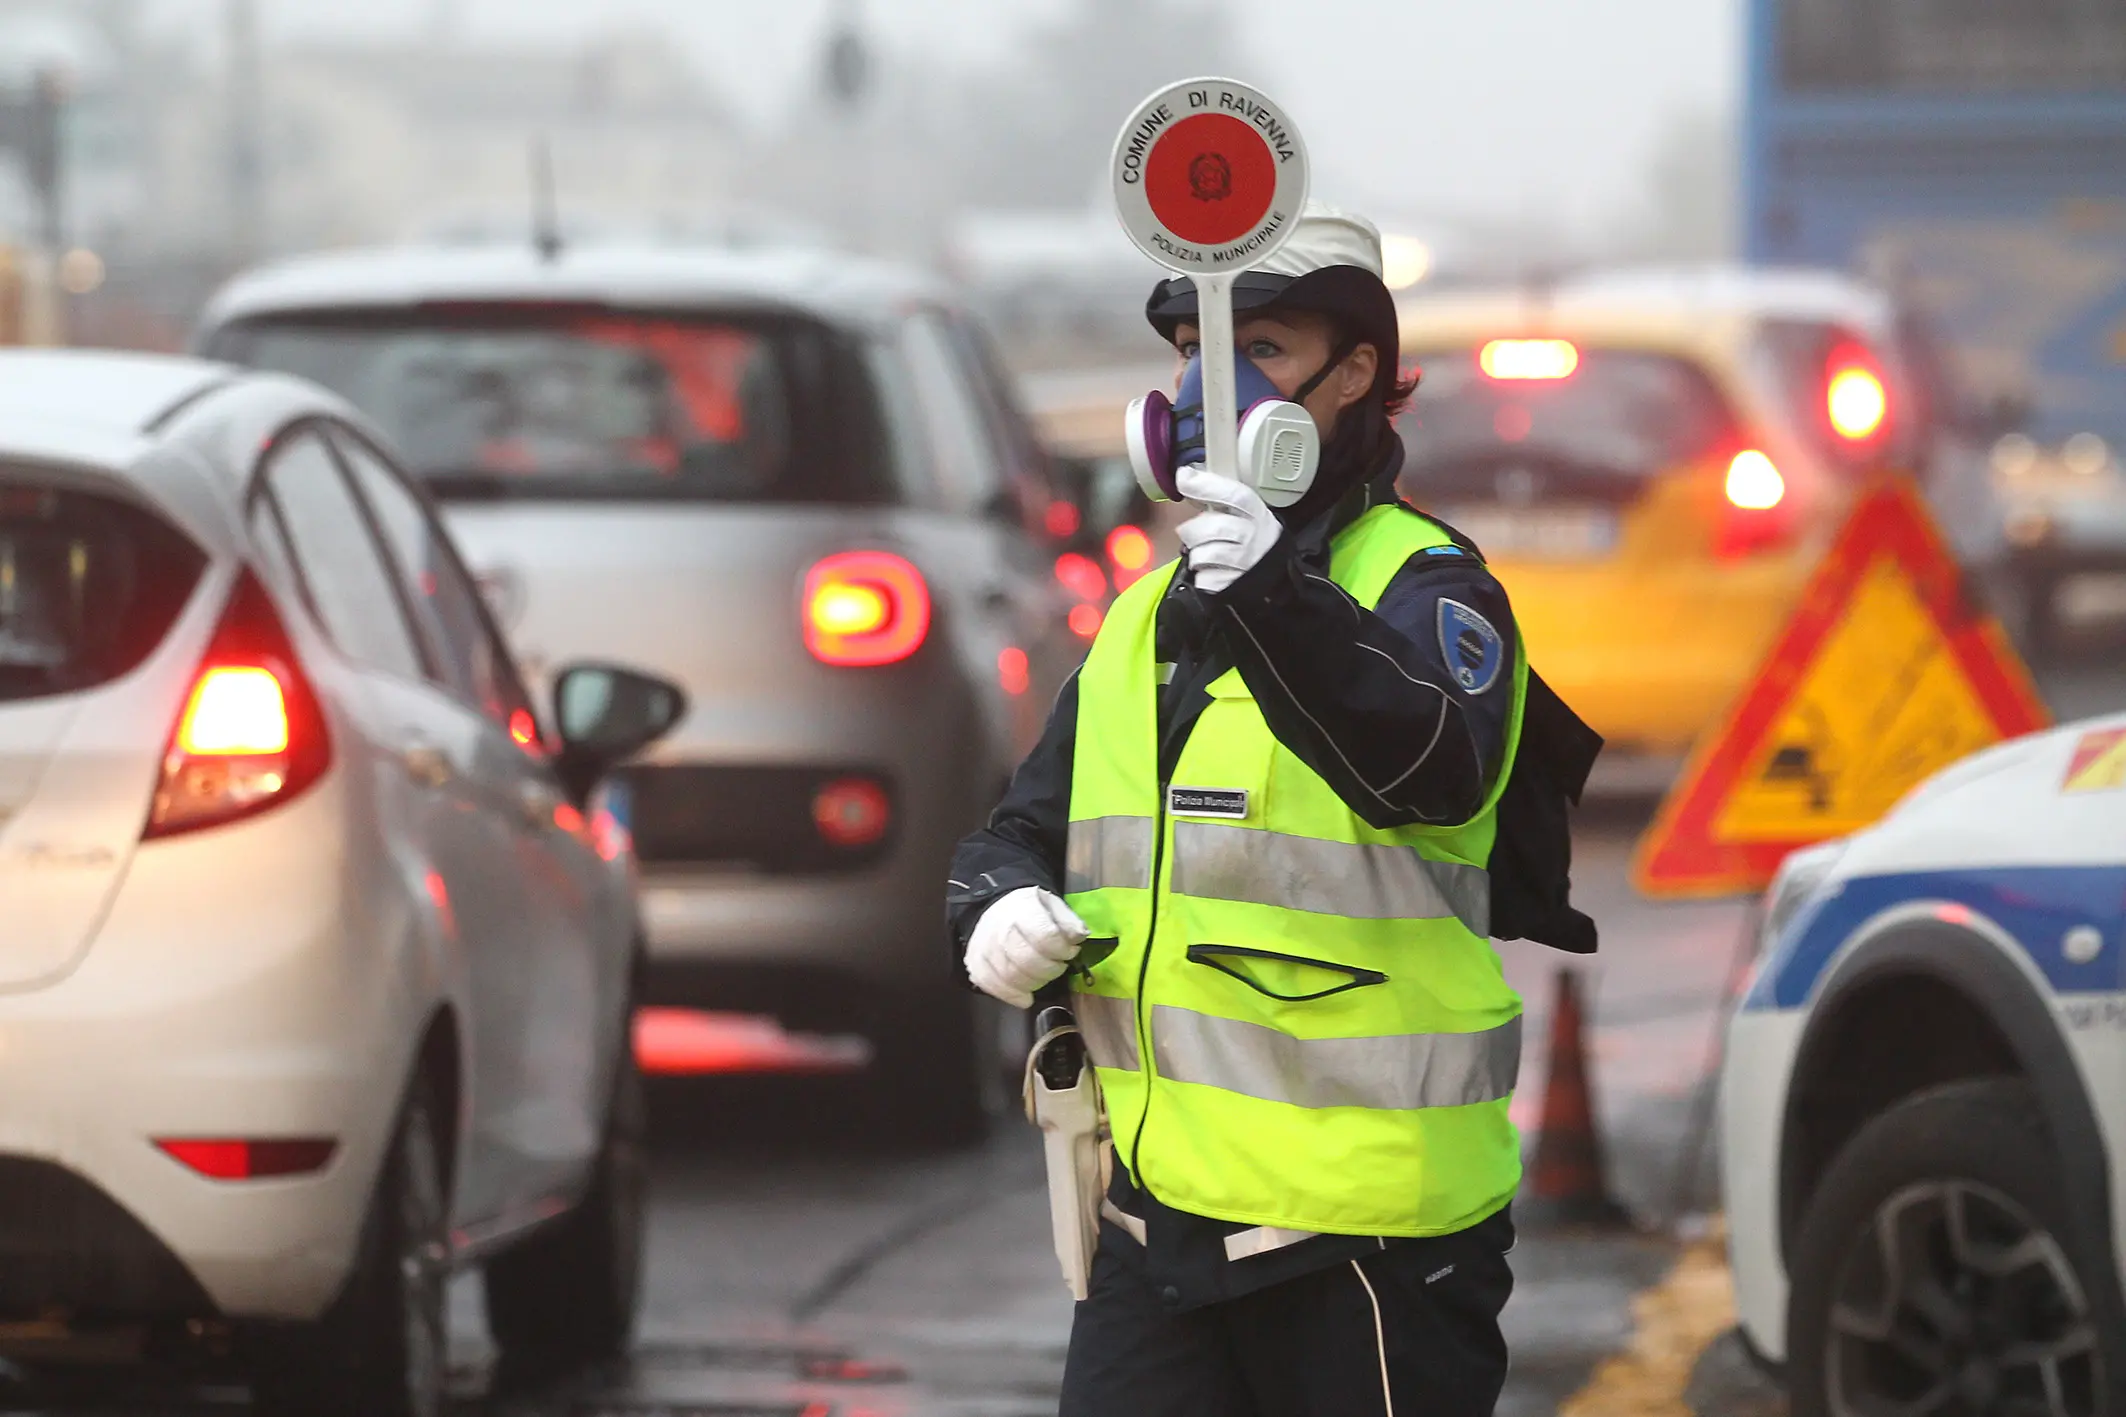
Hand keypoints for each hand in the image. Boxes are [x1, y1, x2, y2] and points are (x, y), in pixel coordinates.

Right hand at [964, 887, 1088, 1008]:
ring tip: (1044, 975)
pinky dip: (1013, 995)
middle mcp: (999, 929)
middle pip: (1028, 961)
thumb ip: (1068, 921)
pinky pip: (994, 987)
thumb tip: (1079, 936)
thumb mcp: (1053, 905)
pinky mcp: (976, 966)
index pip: (1045, 937)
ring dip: (1036, 983)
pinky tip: (1026, 995)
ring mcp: (984, 949)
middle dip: (1051, 969)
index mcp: (1022, 909)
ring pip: (1012, 977)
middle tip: (1058, 964)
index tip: (1070, 950)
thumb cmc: (1029, 910)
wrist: (995, 908)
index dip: (1063, 950)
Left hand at [1175, 465, 1280, 594]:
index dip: (1205, 485)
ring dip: (1196, 554)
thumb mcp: (1243, 510)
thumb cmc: (1251, 536)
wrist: (1275, 572)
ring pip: (1202, 554)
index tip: (1184, 479)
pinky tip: (1213, 569)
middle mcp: (1251, 536)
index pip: (1232, 494)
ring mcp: (1244, 563)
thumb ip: (1217, 493)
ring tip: (1206, 552)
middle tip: (1194, 532)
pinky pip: (1204, 579)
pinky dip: (1203, 575)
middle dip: (1192, 529)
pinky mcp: (1233, 586)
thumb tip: (1186, 477)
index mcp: (1254, 511)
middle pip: (1210, 527)